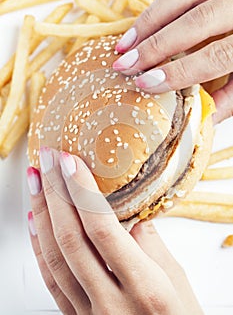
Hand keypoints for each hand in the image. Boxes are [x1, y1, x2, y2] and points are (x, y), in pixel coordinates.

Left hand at [27, 147, 202, 314]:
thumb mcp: (177, 280)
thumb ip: (150, 244)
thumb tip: (127, 216)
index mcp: (144, 288)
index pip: (102, 229)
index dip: (82, 191)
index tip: (70, 162)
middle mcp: (111, 302)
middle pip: (71, 239)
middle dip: (54, 193)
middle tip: (46, 162)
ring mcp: (89, 314)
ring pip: (55, 258)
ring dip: (41, 214)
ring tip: (35, 183)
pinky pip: (51, 281)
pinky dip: (39, 248)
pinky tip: (35, 222)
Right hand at [113, 0, 232, 123]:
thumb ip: (231, 97)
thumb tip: (198, 118)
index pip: (215, 56)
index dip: (178, 72)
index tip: (146, 84)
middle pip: (197, 20)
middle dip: (156, 44)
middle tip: (125, 65)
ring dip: (150, 19)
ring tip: (125, 44)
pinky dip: (160, 5)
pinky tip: (142, 25)